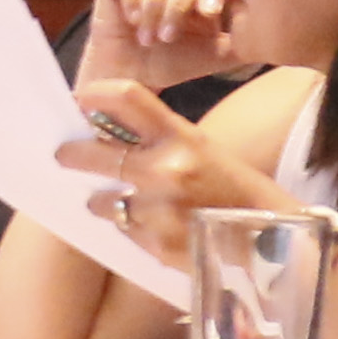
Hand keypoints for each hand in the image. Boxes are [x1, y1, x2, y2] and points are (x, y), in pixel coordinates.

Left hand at [52, 76, 296, 249]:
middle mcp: (165, 169)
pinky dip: (131, 227)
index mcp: (182, 137)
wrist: (273, 243)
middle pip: (93, 152)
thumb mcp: (204, 152)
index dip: (95, 95)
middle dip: (72, 155)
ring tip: (122, 203)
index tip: (80, 101)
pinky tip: (155, 227)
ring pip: (103, 200)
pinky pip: (124, 229)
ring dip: (106, 201)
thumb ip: (161, 143)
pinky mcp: (155, 243)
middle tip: (64, 156)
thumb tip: (109, 135)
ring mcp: (157, 209)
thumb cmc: (238, 193)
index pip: (126, 98)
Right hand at [80, 0, 234, 92]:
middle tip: (169, 37)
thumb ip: (243, 41)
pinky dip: (133, 2)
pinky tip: (131, 22)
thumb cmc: (172, 64)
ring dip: (154, 10)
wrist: (130, 78)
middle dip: (179, 6)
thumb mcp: (215, 55)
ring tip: (149, 38)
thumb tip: (278, 36)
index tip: (209, 13)